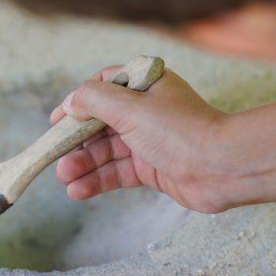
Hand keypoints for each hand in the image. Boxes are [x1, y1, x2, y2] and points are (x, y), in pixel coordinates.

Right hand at [50, 66, 238, 213]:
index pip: (102, 86)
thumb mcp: (131, 106)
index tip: (56, 121)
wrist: (221, 167)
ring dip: (84, 164)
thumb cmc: (180, 130)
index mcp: (145, 84)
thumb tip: (71, 101)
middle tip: (54, 157)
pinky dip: (98, 180)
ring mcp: (150, 139)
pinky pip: (118, 172)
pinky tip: (79, 191)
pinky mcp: (153, 167)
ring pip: (107, 150)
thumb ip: (95, 100)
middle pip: (101, 122)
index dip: (77, 103)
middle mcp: (147, 109)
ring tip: (64, 178)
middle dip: (76, 141)